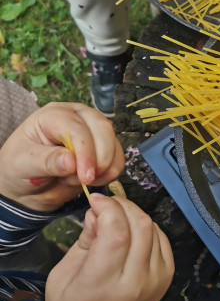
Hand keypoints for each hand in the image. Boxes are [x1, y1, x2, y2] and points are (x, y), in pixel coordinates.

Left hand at [0, 102, 123, 211]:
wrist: (28, 186)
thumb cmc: (20, 168)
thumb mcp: (23, 164)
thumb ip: (46, 161)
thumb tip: (72, 162)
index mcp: (53, 115)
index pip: (77, 127)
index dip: (85, 152)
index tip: (85, 177)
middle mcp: (77, 116)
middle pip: (103, 128)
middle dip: (100, 158)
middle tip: (87, 181)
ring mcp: (93, 130)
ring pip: (114, 143)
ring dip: (105, 167)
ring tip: (81, 181)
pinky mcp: (105, 146)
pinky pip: (119, 157)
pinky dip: (112, 172)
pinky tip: (92, 181)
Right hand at [46, 194, 174, 300]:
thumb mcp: (62, 278)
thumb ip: (83, 243)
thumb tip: (97, 212)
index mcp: (102, 286)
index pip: (117, 235)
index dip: (109, 209)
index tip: (95, 200)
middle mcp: (136, 282)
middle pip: (140, 226)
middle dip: (122, 206)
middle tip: (105, 205)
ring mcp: (156, 278)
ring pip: (153, 228)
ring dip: (134, 214)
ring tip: (115, 217)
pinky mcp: (167, 275)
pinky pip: (161, 237)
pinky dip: (146, 227)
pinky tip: (130, 231)